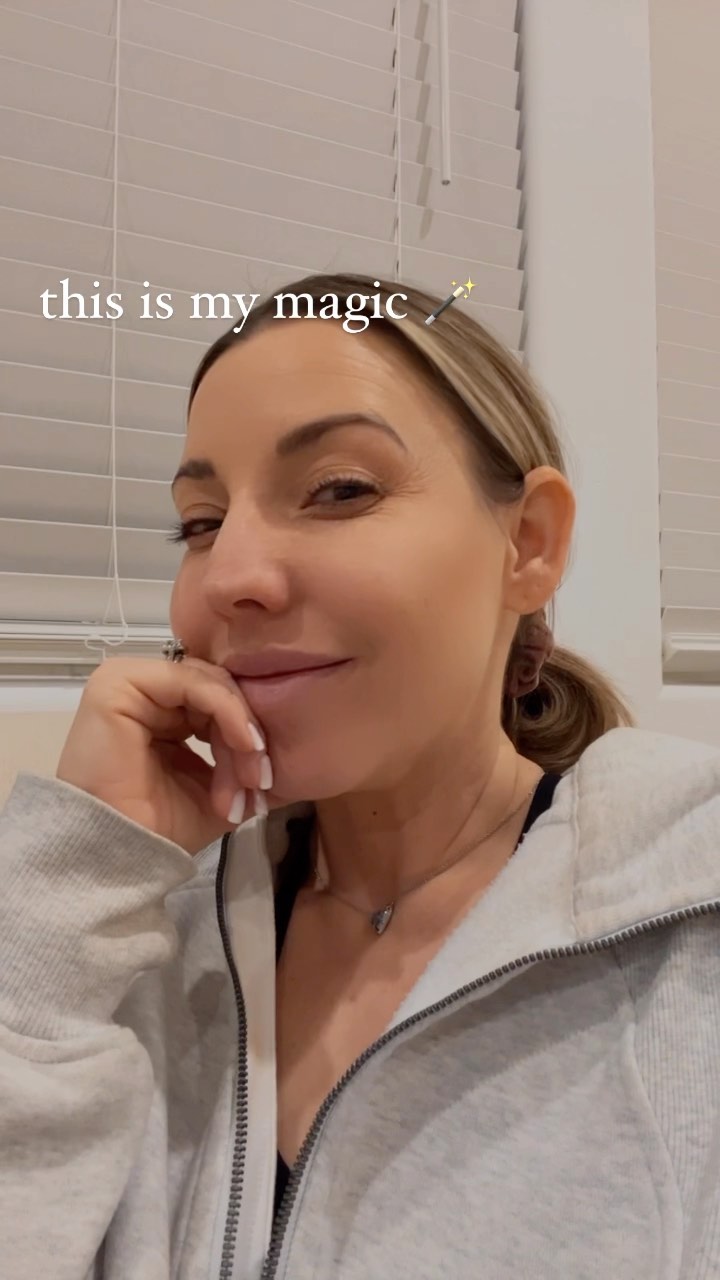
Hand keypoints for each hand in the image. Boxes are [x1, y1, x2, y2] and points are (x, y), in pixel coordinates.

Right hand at [56, 655, 272, 853]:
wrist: (121, 854)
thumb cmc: (161, 829)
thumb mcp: (220, 790)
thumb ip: (248, 763)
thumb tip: (302, 756)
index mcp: (162, 711)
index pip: (219, 700)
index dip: (248, 733)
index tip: (267, 781)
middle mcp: (145, 691)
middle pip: (218, 690)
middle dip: (247, 737)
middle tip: (260, 782)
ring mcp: (130, 681)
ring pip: (211, 685)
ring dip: (240, 731)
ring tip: (249, 777)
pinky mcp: (120, 682)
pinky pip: (193, 683)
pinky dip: (228, 712)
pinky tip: (245, 744)